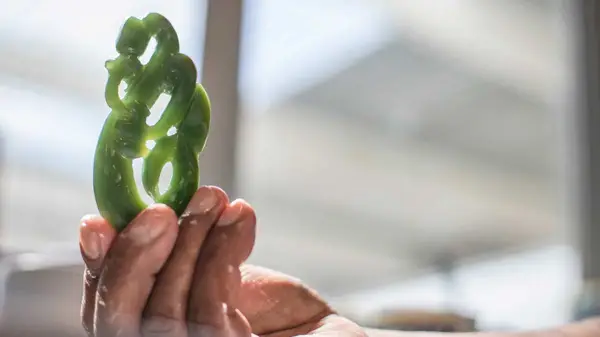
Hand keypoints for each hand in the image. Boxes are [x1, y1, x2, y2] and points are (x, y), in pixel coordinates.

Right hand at [79, 186, 364, 336]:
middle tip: (160, 210)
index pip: (112, 308)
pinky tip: (238, 220)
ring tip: (212, 200)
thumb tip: (158, 210)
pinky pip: (209, 311)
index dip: (101, 266)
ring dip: (188, 242)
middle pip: (121, 320)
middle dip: (134, 256)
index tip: (98, 221)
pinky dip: (219, 256)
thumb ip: (189, 256)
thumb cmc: (281, 316)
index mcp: (158, 332)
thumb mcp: (223, 277)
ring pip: (163, 311)